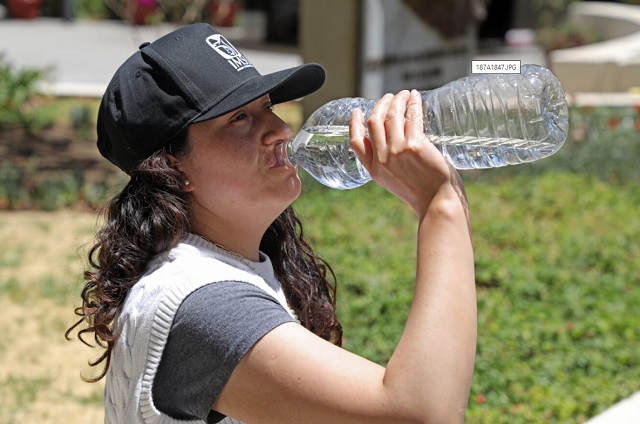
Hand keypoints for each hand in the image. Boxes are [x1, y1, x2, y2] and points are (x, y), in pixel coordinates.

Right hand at [349, 90, 462, 216]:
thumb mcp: (395, 181)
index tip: (357, 111)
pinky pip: (412, 117)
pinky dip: (413, 103)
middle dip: (380, 105)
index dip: (354, 124)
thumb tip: (396, 139)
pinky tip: (415, 97)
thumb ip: (390, 163)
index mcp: (374, 170)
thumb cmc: (422, 193)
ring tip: (404, 94)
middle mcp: (382, 160)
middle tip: (389, 97)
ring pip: (391, 116)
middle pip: (374, 122)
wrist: (437, 203)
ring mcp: (397, 152)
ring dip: (397, 100)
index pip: (356, 142)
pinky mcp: (415, 146)